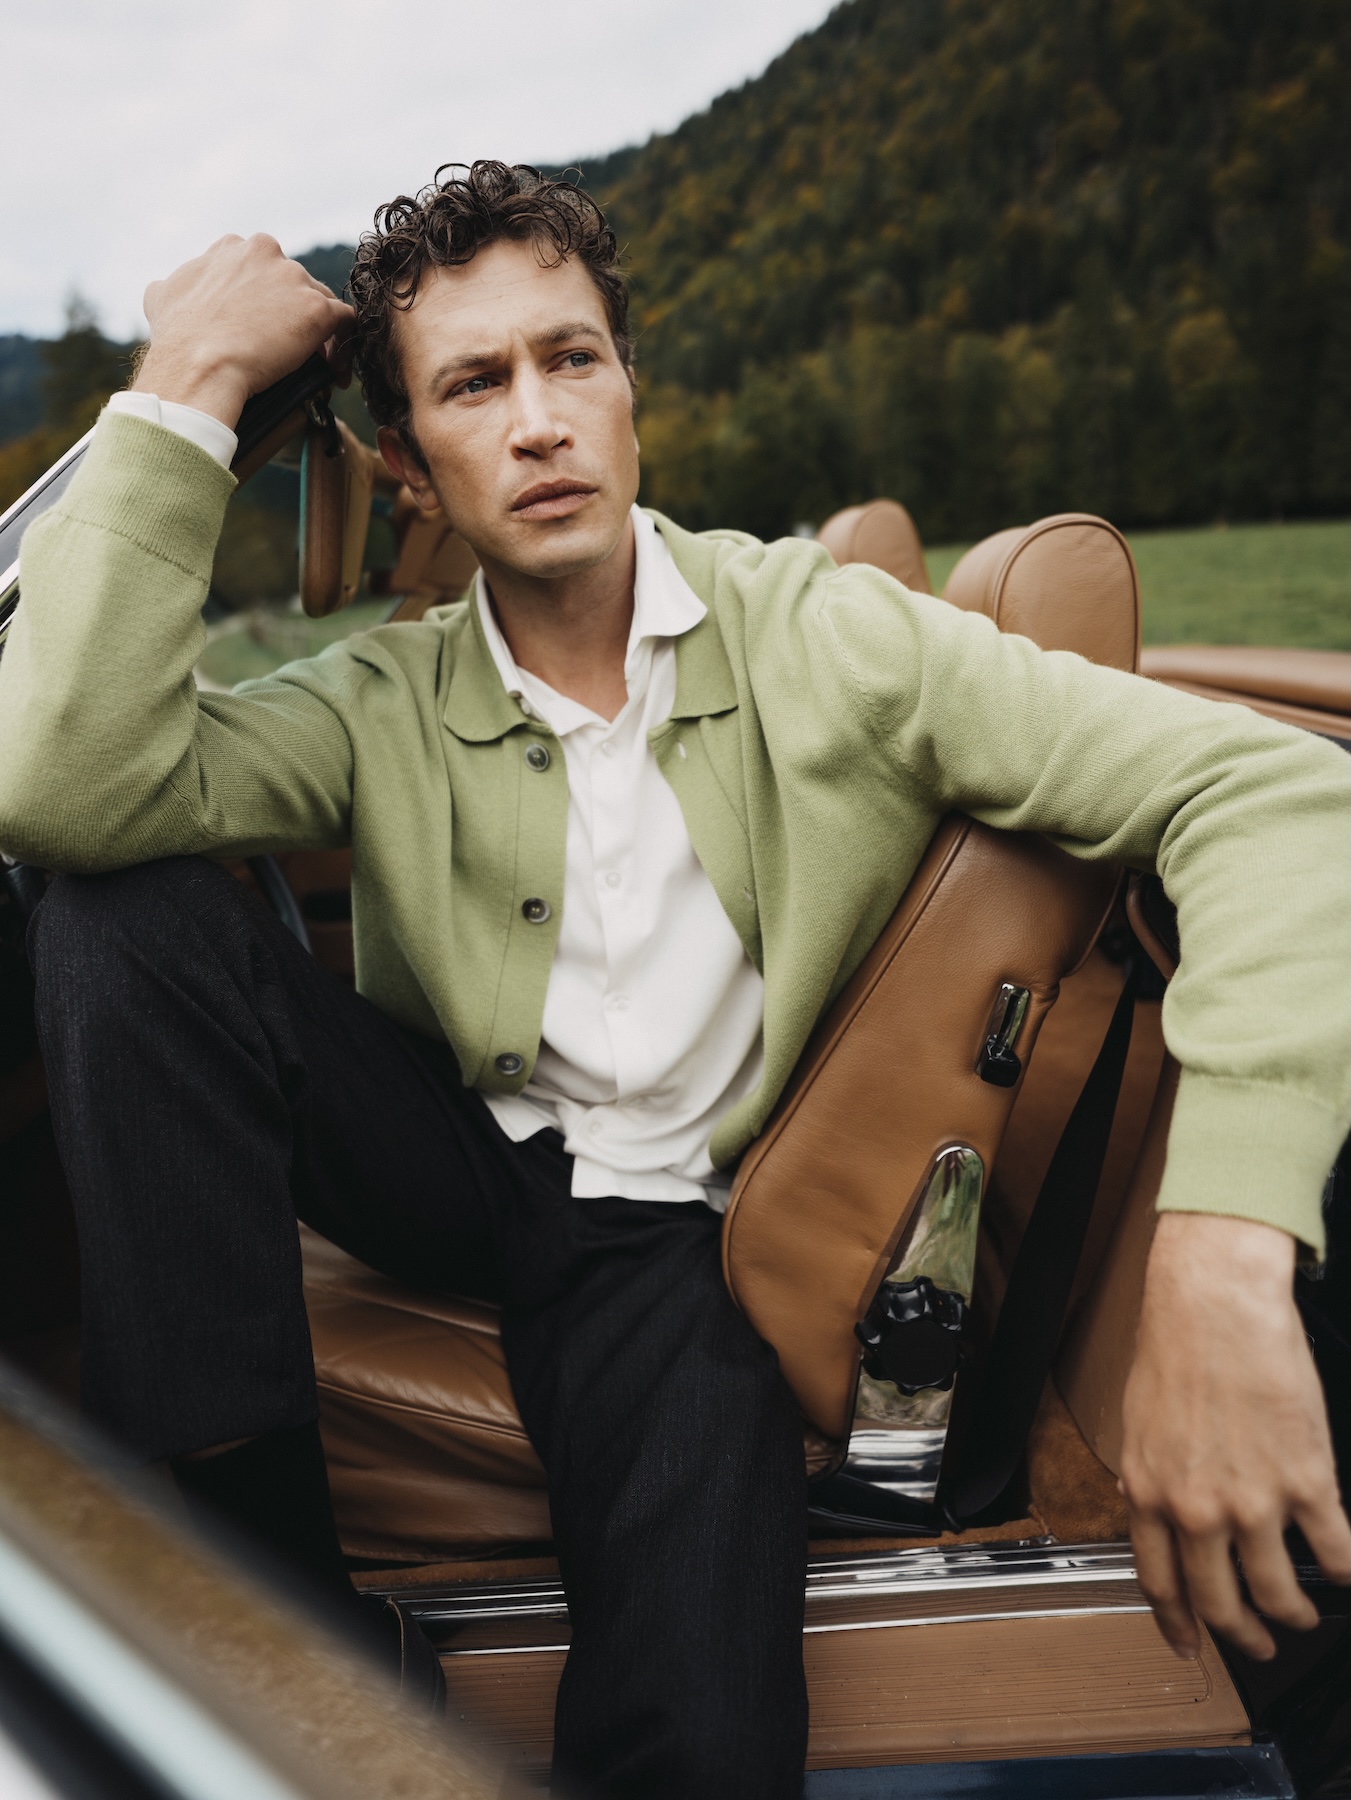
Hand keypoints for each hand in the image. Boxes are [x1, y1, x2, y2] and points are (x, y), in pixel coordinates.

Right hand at [132, 235, 352, 429]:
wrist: (198, 364)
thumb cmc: (178, 338)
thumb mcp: (162, 297)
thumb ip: (174, 284)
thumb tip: (167, 289)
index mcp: (233, 247)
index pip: (263, 268)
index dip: (269, 299)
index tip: (267, 326)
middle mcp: (265, 251)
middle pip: (294, 282)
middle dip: (294, 313)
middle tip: (292, 348)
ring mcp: (294, 278)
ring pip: (321, 300)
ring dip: (321, 330)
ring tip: (319, 365)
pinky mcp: (317, 309)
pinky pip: (345, 322)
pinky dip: (344, 346)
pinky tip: (337, 373)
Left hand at [1121, 1212, 1350, 1660]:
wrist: (1216, 1303)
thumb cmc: (1176, 1346)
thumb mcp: (1139, 1423)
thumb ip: (1154, 1476)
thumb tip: (1164, 1512)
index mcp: (1149, 1491)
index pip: (1159, 1582)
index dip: (1178, 1625)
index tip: (1191, 1645)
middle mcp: (1196, 1508)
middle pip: (1221, 1603)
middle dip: (1243, 1635)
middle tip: (1258, 1643)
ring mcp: (1253, 1501)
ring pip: (1278, 1591)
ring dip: (1295, 1612)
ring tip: (1304, 1612)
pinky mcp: (1305, 1481)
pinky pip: (1334, 1551)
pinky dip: (1344, 1571)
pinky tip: (1345, 1571)